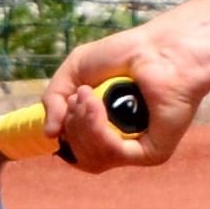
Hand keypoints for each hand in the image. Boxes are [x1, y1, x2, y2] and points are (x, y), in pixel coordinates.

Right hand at [41, 22, 208, 170]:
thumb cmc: (124, 55)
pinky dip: (98, 131)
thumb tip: (49, 136)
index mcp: (106, 131)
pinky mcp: (153, 152)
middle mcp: (122, 144)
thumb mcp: (74, 72)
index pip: (74, 152)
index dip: (64, 131)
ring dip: (82, 126)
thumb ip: (53, 101)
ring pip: (93, 159)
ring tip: (90, 95)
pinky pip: (114, 155)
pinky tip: (97, 106)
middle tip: (83, 95)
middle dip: (72, 126)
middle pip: (80, 158)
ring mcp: (137, 150)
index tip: (70, 101)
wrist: (160, 48)